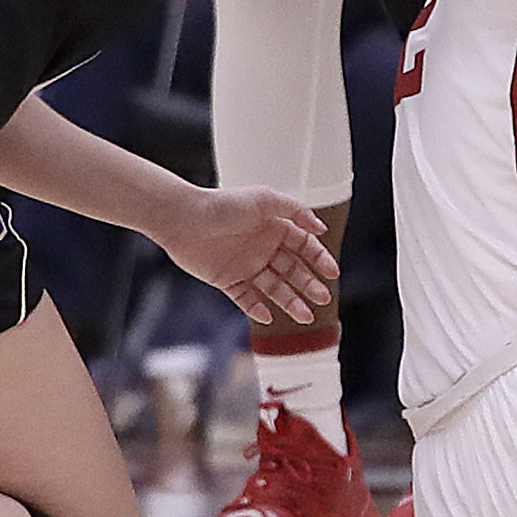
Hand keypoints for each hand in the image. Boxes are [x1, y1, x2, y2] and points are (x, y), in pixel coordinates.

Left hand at [159, 186, 336, 324]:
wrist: (184, 219)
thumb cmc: (224, 204)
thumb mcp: (265, 199)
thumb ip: (296, 211)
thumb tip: (321, 228)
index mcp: (275, 228)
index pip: (304, 246)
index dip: (319, 259)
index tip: (331, 272)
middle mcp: (264, 248)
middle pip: (293, 271)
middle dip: (309, 285)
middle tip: (322, 298)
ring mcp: (247, 266)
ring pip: (274, 288)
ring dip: (290, 302)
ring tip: (306, 316)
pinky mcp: (228, 281)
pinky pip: (247, 299)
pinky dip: (258, 309)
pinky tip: (269, 316)